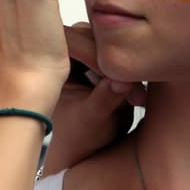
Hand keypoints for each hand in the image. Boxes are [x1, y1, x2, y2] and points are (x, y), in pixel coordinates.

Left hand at [41, 23, 146, 173]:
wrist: (88, 152)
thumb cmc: (77, 139)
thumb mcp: (90, 120)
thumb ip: (103, 99)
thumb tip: (121, 81)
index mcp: (52, 62)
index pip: (75, 40)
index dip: (95, 54)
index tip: (114, 76)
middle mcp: (69, 52)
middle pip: (99, 38)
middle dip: (116, 62)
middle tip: (131, 89)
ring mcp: (90, 54)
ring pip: (115, 46)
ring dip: (128, 69)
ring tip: (135, 100)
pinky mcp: (109, 62)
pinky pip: (125, 57)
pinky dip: (133, 74)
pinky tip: (138, 98)